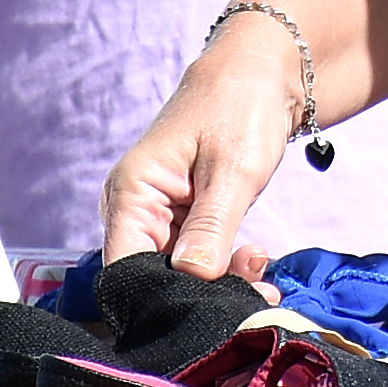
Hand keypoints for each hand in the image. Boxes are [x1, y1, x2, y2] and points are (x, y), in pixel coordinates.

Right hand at [100, 24, 304, 279]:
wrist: (262, 77)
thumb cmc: (241, 107)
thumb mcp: (234, 170)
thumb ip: (212, 226)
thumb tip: (193, 279)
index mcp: (131, 192)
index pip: (125, 270)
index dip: (161, 298)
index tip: (210, 309)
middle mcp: (136, 209)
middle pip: (153, 278)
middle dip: (201, 294)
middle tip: (254, 295)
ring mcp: (160, 217)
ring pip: (179, 274)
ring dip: (221, 284)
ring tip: (262, 275)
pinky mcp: (185, 222)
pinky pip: (198, 261)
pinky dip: (227, 269)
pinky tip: (257, 265)